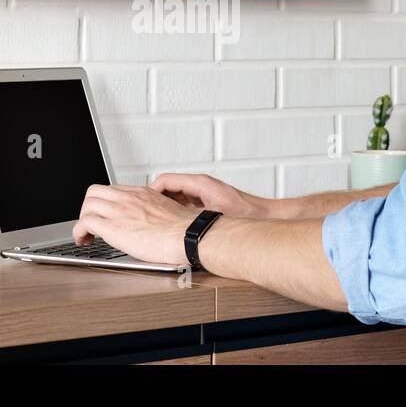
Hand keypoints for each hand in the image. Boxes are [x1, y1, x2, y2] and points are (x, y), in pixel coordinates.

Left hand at [73, 184, 199, 264]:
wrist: (188, 235)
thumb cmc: (184, 230)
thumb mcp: (169, 211)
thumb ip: (155, 211)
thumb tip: (154, 222)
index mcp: (142, 194)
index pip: (113, 190)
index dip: (105, 203)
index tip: (107, 214)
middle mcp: (127, 198)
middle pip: (94, 192)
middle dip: (90, 208)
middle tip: (94, 223)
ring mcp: (118, 210)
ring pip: (87, 205)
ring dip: (83, 220)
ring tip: (87, 235)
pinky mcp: (112, 227)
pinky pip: (84, 223)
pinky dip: (80, 232)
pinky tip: (85, 241)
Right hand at [149, 173, 270, 217]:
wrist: (263, 215)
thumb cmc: (245, 212)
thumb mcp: (213, 212)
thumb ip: (190, 212)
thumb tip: (171, 215)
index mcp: (199, 183)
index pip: (165, 180)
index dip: (150, 191)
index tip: (141, 202)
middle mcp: (200, 186)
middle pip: (168, 187)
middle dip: (155, 199)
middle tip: (144, 212)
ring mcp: (203, 194)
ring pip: (175, 196)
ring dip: (164, 206)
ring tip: (154, 219)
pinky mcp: (207, 203)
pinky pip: (184, 204)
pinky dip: (175, 212)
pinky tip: (172, 225)